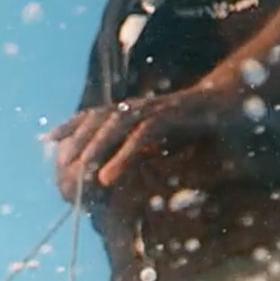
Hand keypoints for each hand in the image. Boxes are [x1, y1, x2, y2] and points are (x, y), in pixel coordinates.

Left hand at [47, 84, 248, 198]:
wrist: (231, 102)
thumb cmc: (194, 123)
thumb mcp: (161, 136)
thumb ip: (140, 147)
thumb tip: (118, 168)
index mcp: (133, 109)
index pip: (94, 114)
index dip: (71, 124)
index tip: (48, 138)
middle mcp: (137, 106)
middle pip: (98, 122)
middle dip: (76, 143)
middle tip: (60, 167)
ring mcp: (152, 109)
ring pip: (114, 129)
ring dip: (94, 152)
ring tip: (79, 175)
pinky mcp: (170, 117)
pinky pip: (140, 138)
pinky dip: (122, 157)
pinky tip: (108, 177)